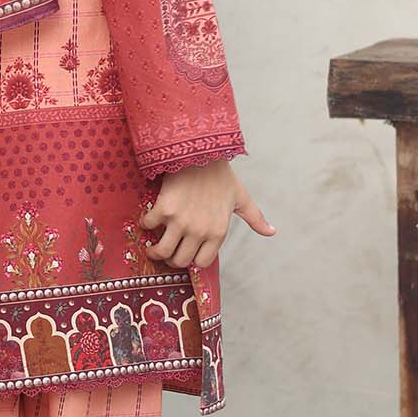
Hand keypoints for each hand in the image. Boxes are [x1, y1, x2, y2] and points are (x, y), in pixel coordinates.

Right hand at [141, 159, 275, 270]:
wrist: (201, 153)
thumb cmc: (221, 176)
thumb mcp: (241, 198)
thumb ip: (255, 218)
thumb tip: (272, 232)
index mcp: (218, 232)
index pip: (201, 263)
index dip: (191, 260)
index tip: (184, 253)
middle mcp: (199, 231)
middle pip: (179, 261)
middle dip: (170, 259)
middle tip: (165, 251)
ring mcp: (180, 222)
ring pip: (162, 251)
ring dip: (154, 250)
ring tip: (151, 245)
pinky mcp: (164, 209)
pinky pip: (148, 226)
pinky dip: (145, 225)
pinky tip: (148, 219)